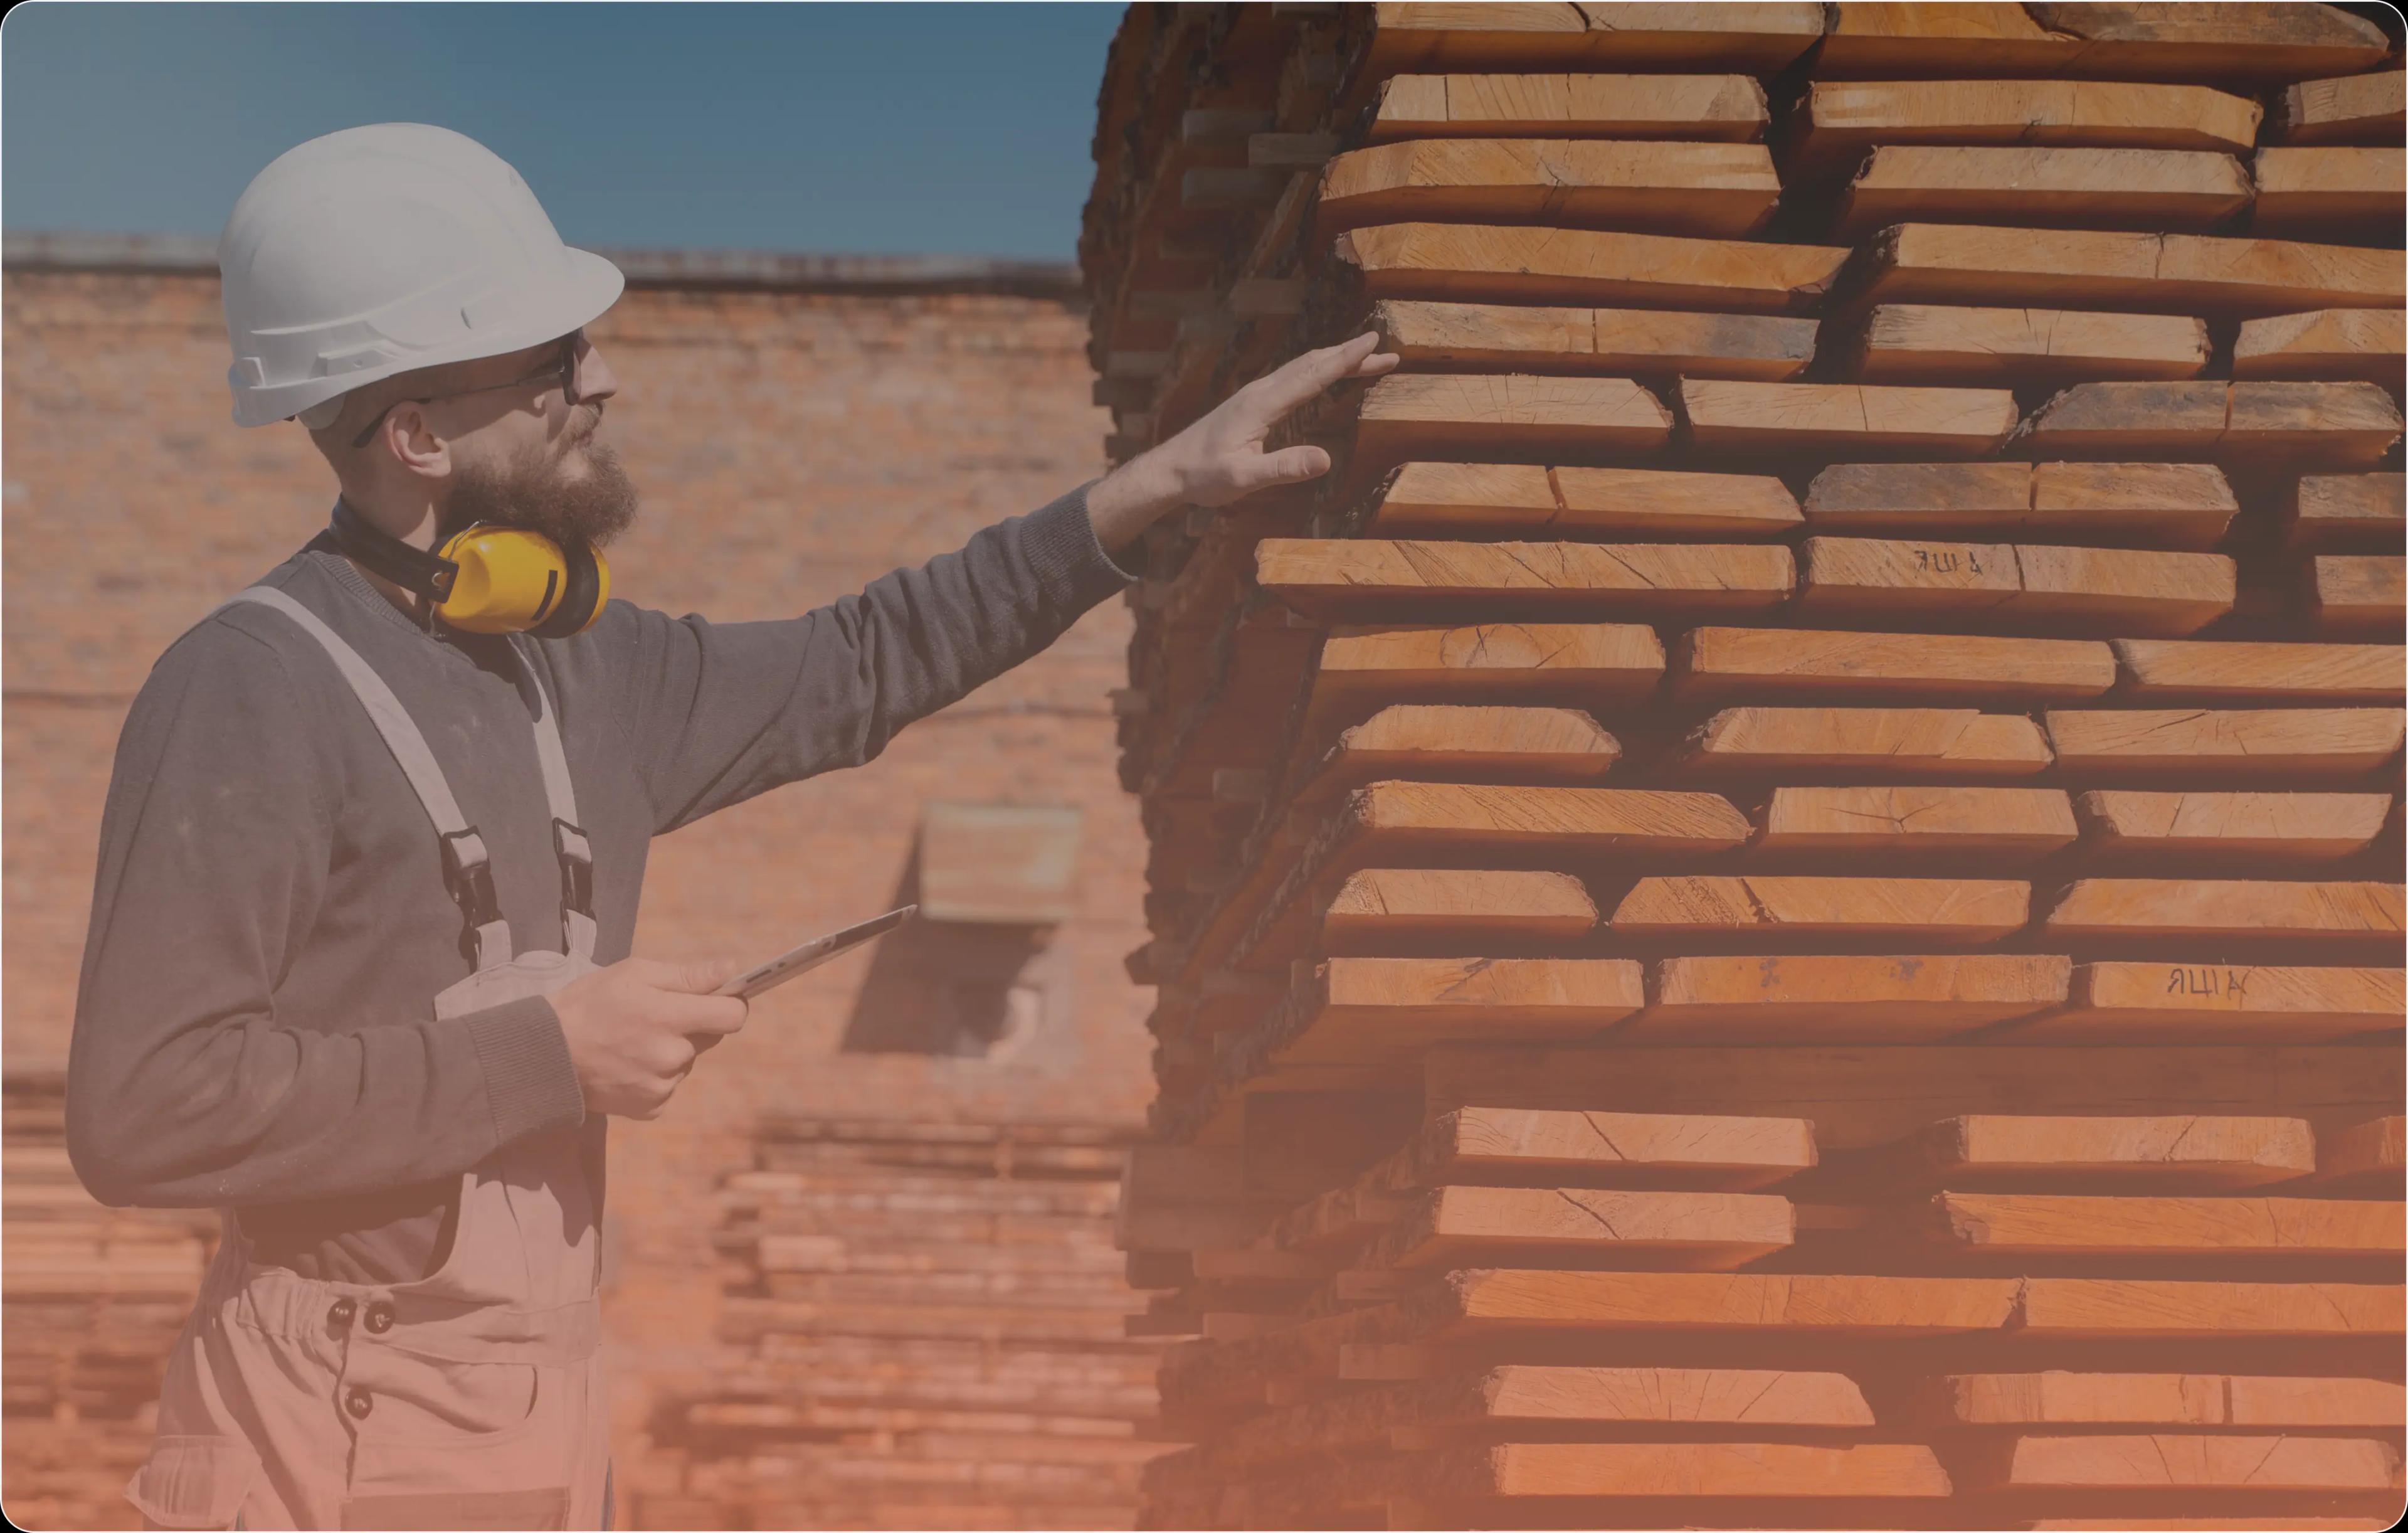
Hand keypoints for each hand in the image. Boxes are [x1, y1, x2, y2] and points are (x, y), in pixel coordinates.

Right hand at [549, 957, 747, 1119]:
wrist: (547, 1055)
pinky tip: (628, 1064)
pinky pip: (670, 1085)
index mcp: (669, 1017)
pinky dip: (656, 1075)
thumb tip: (731, 970)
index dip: (731, 1003)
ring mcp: (662, 1085)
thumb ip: (687, 975)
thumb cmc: (589, 1003)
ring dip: (672, 1050)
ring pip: (687, 1061)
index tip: (719, 998)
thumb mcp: (634, 974)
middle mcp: (671, 1056)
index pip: (733, 1015)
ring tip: (633, 1041)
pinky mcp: (651, 1108)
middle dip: (692, 1024)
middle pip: (710, 1037)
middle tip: (655, 1016)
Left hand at [1085, 332, 1400, 550]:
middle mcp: (1261, 391)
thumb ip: (1284, 468)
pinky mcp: (1252, 403)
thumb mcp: (1244, 479)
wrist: (1169, 470)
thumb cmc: (1203, 476)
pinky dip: (1318, 372)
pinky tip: (1325, 376)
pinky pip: (1294, 379)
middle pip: (1313, 365)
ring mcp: (1256, 394)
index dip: (1345, 358)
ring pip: (1303, 369)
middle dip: (1351, 357)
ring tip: (1367, 360)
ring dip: (1337, 362)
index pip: (1312, 375)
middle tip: (1387, 352)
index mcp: (1263, 403)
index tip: (1373, 340)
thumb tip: (1326, 460)